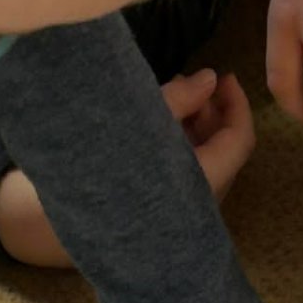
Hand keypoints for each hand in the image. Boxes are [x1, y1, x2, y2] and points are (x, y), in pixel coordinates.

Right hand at [0, 69, 252, 265]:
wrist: (62, 225)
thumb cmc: (107, 169)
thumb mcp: (142, 121)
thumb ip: (179, 98)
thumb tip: (209, 78)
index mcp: (204, 179)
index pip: (240, 139)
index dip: (236, 104)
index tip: (224, 76)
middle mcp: (202, 199)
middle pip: (222, 148)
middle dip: (210, 111)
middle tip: (188, 81)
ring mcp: (183, 208)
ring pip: (203, 159)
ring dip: (192, 125)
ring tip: (168, 96)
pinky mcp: (163, 212)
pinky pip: (184, 172)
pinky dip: (178, 145)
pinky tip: (156, 123)